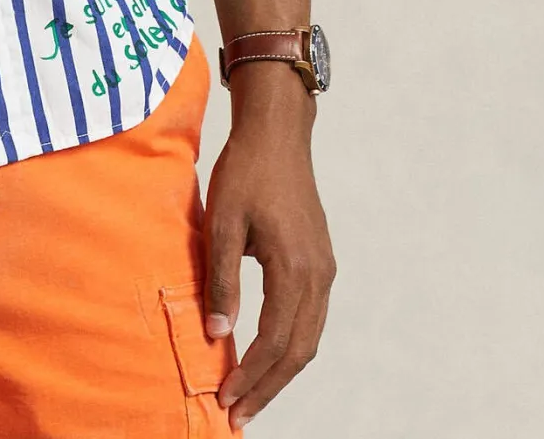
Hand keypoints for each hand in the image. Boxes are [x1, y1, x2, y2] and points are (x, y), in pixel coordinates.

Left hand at [204, 65, 334, 427]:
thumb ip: (221, 280)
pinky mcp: (321, 261)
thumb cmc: (246, 171)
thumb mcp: (222, 223)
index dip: (251, 376)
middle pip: (299, 351)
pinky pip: (311, 317)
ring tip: (251, 395)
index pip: (275, 342)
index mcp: (295, 269)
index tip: (226, 401)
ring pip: (309, 338)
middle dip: (268, 386)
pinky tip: (267, 354)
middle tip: (238, 414)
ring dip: (281, 371)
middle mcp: (319, 276)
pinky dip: (291, 345)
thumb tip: (218, 334)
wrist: (277, 133)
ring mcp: (324, 269)